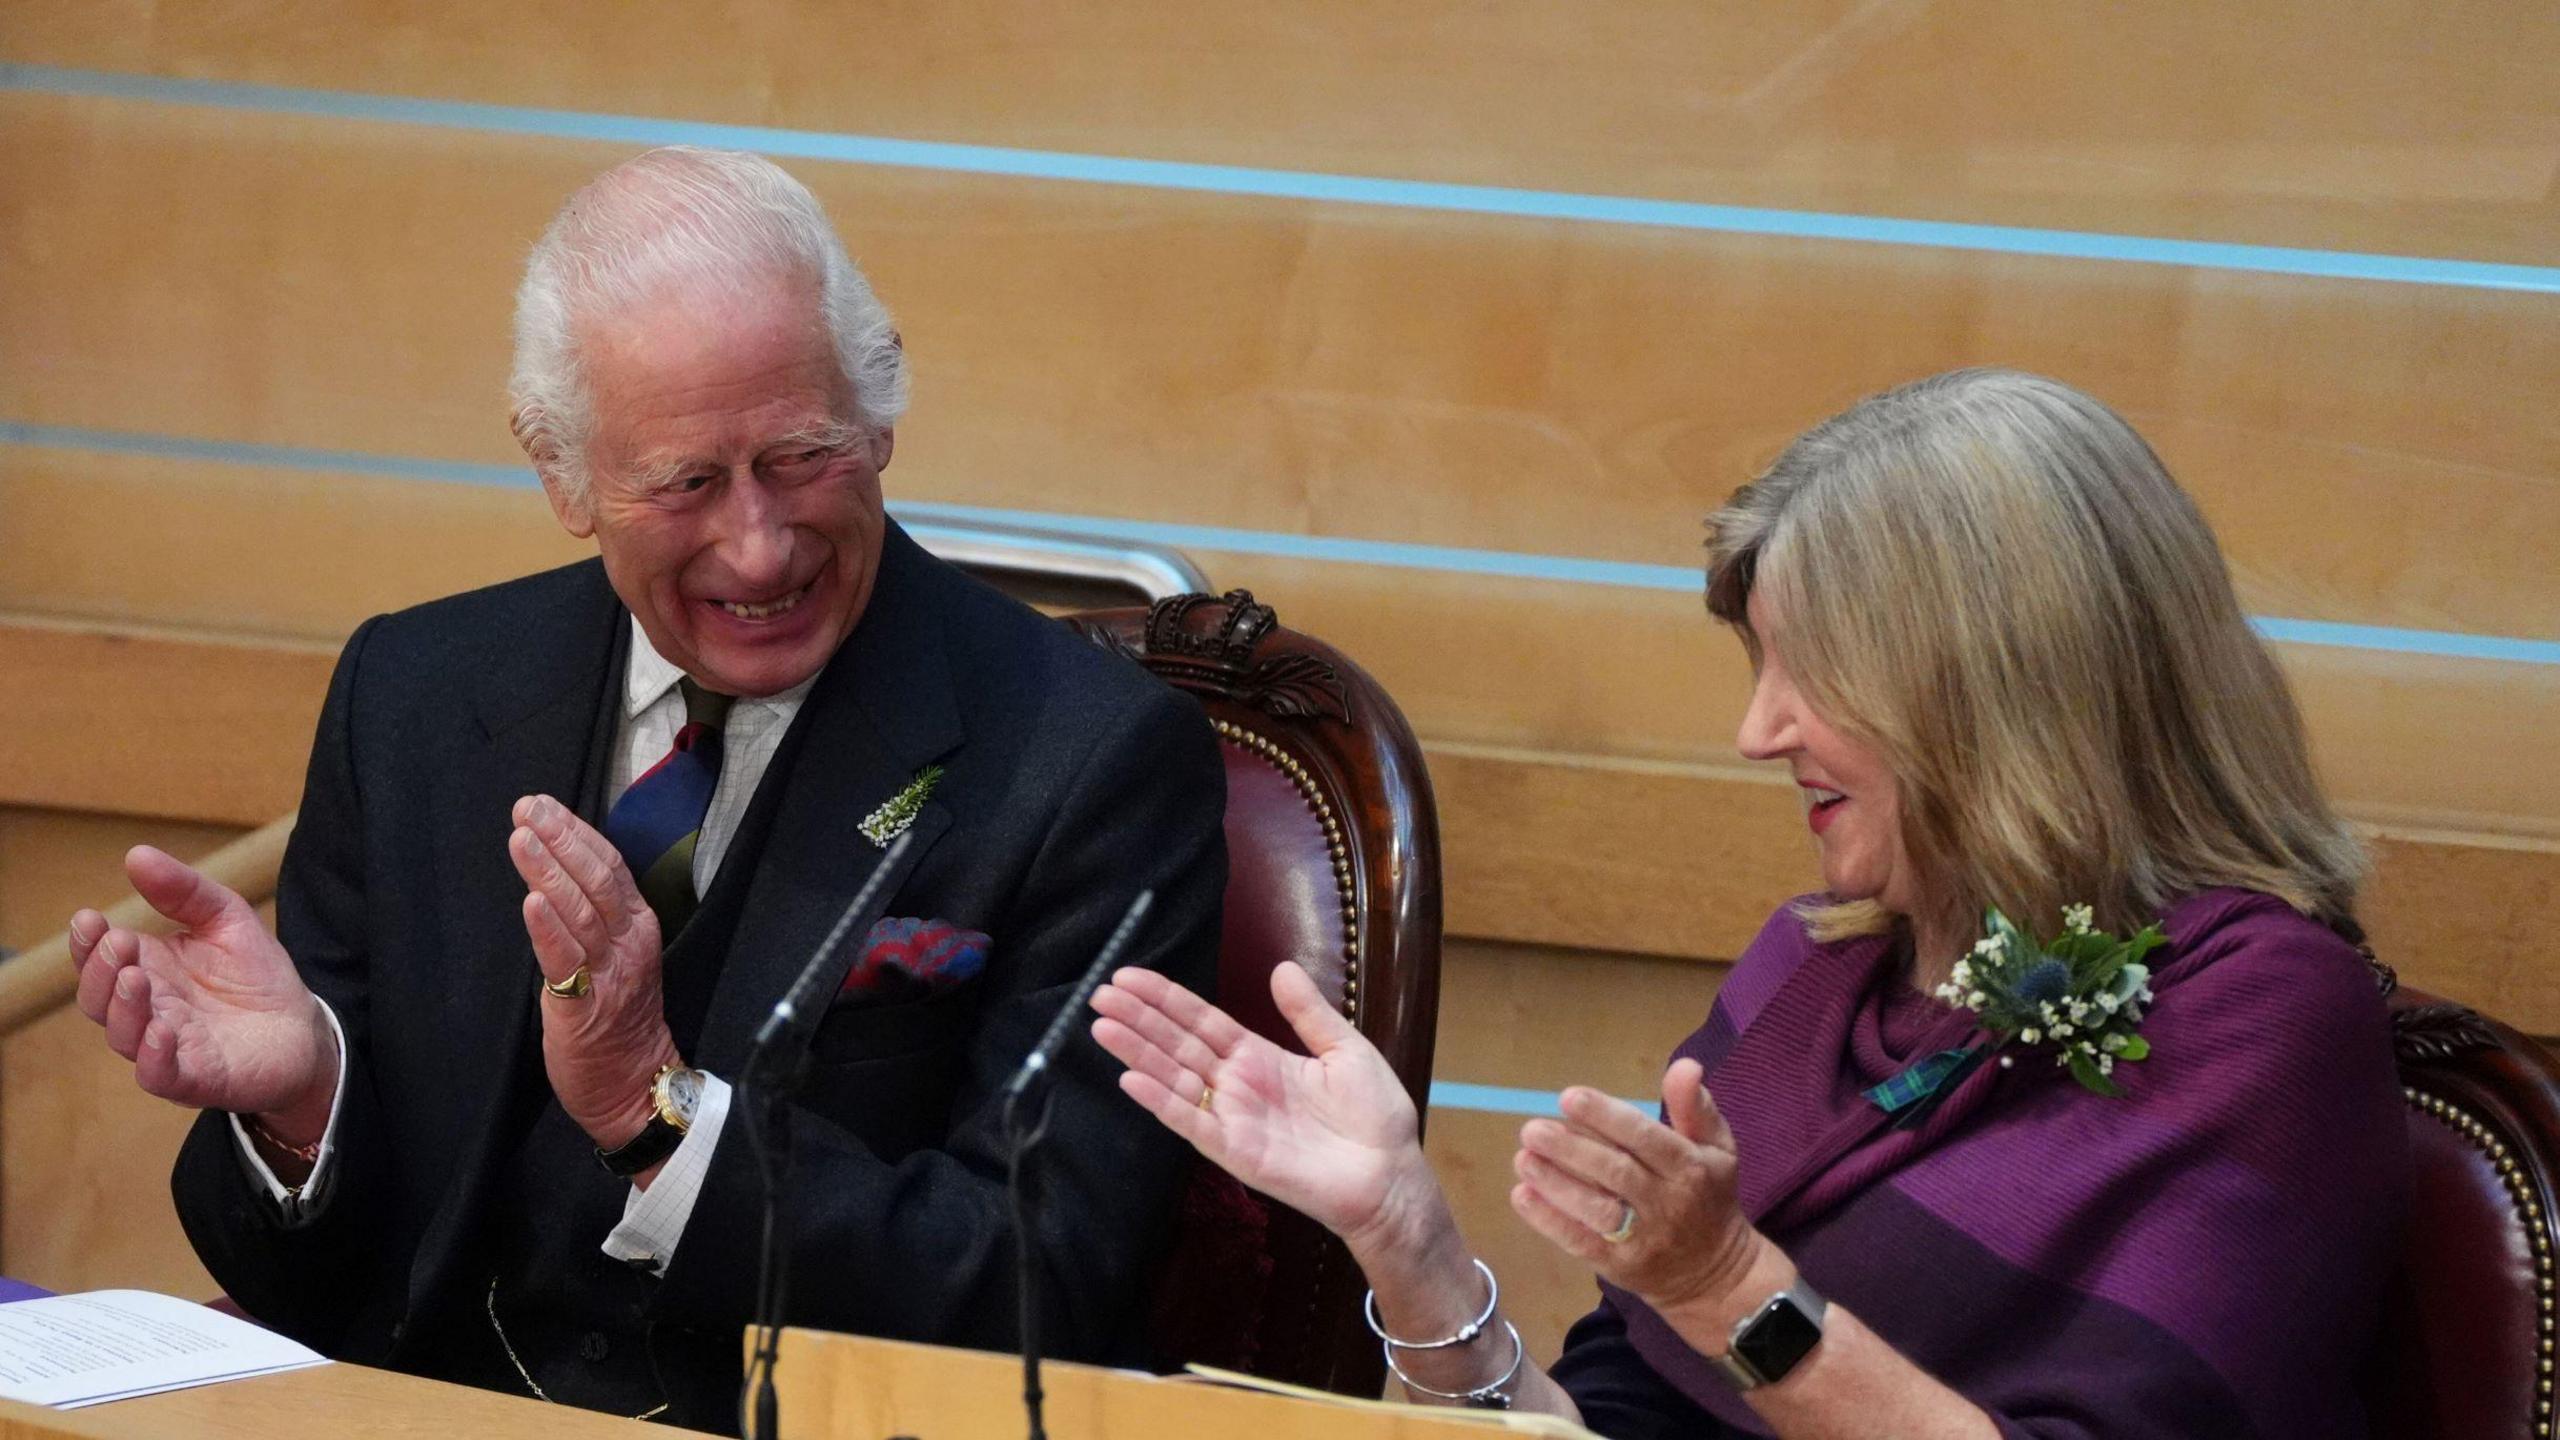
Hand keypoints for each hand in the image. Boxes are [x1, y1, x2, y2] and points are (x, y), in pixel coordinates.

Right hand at [65, 846, 335, 1136]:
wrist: (304, 1030)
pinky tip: (160, 1030)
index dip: (86, 943)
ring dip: (122, 1007)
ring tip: (135, 977)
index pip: (100, 960)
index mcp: (148, 971)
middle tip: (119, 943)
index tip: (89, 917)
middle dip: (101, 970)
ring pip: (122, 1036)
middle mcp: (147, 1011)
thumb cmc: (256, 976)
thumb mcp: (227, 919)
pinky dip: (153, 1056)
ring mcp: (167, 1048)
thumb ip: (185, 891)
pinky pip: (159, 1075)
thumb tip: (136, 854)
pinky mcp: (195, 1079)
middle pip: (99, 999)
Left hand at [508, 795, 677, 1150]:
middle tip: (527, 808)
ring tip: (522, 839)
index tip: (543, 805)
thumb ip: (594, 918)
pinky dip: (549, 929)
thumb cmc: (619, 1022)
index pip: (609, 867)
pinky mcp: (585, 1008)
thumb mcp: (616, 958)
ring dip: (549, 872)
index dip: (576, 833)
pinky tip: (532, 901)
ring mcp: (610, 974)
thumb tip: (554, 875)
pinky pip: (566, 962)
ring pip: (580, 912)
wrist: (635, 1087)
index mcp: (637, 927)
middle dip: (560, 839)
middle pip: (596, 879)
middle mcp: (629, 944)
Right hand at [1090, 962, 1442, 1256]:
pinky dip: (1161, 1102)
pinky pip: (1190, 1123)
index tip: (1130, 976)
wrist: (1391, 1175)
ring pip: (1174, 1078)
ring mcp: (1232, 1117)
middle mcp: (1237, 1084)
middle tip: (1099, 993)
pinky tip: (1131, 1080)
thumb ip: (1308, 1012)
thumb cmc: (1375, 1116)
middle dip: (1139, 1019)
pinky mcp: (1235, 1151)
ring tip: (1101, 1026)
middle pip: (1177, 1044)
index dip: (1166, 999)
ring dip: (1137, 1054)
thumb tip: (1281, 967)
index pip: (1201, 1020)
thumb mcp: (1346, 1049)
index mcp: (1259, 1057)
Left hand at [1512, 1058, 1779, 1327]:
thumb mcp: (1717, 1147)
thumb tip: (1685, 1064)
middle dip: (1570, 1149)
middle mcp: (1667, 1202)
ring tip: (1523, 1158)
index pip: (1645, 1138)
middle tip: (1532, 1129)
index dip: (1605, 1117)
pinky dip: (1550, 1220)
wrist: (1715, 1272)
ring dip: (1555, 1183)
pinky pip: (1582, 1242)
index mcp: (1690, 1167)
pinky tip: (1522, 1195)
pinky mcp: (1620, 1265)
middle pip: (1615, 1172)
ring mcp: (1643, 1237)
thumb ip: (1695, 1106)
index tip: (1568, 1098)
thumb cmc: (1708, 1195)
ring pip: (1596, 1209)